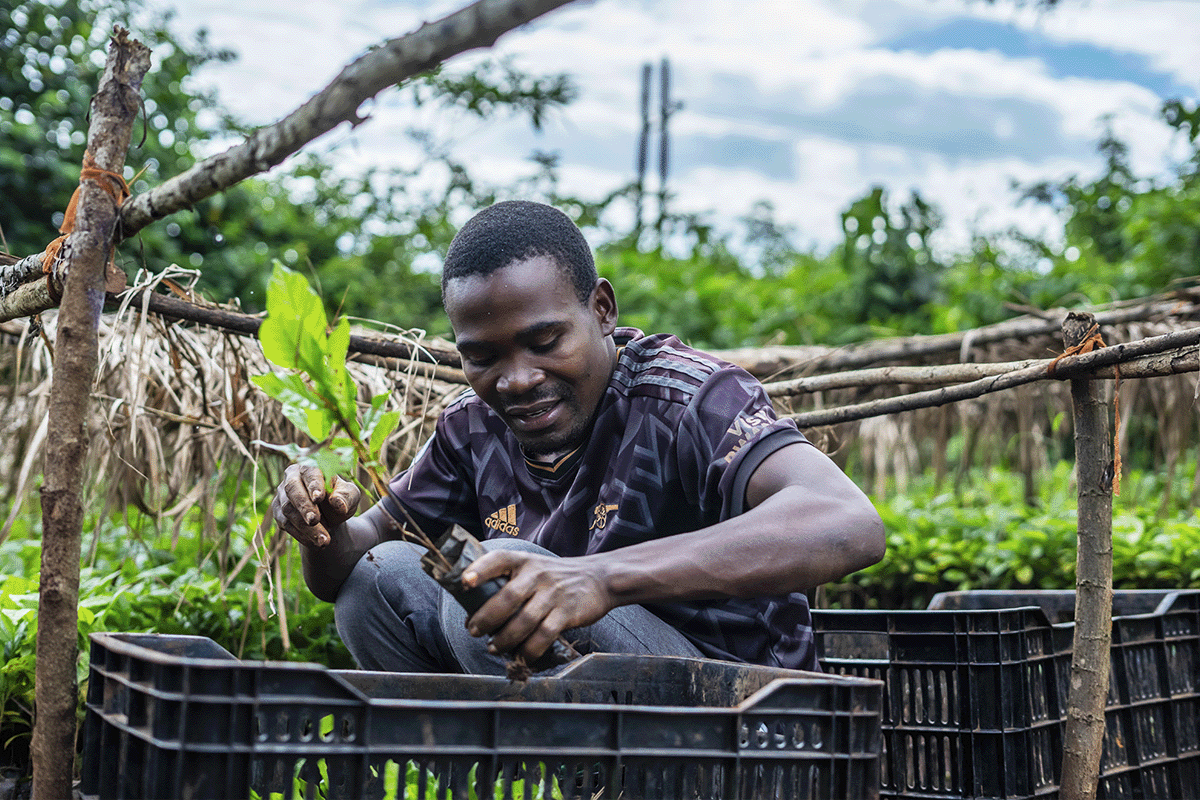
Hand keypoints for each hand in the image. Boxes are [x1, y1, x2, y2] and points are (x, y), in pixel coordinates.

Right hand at [271, 464, 360, 547]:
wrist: (331, 515)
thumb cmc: (341, 498)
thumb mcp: (350, 496)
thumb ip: (346, 497)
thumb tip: (337, 503)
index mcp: (311, 466)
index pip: (310, 473)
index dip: (314, 485)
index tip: (319, 497)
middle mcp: (292, 477)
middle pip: (293, 490)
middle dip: (304, 507)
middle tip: (315, 521)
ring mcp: (282, 495)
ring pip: (288, 510)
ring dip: (306, 527)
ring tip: (324, 541)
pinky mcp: (279, 513)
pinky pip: (285, 524)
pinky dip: (301, 535)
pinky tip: (316, 543)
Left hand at [461, 550, 613, 661]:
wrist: (599, 579)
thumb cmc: (556, 577)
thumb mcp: (533, 568)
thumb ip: (510, 583)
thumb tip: (476, 614)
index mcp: (524, 561)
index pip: (498, 559)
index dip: (480, 570)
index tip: (464, 582)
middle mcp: (538, 574)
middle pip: (507, 598)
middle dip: (486, 618)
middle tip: (474, 631)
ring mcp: (553, 594)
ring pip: (524, 621)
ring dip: (504, 639)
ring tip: (493, 647)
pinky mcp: (567, 612)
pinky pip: (544, 636)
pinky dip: (529, 650)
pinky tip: (521, 657)